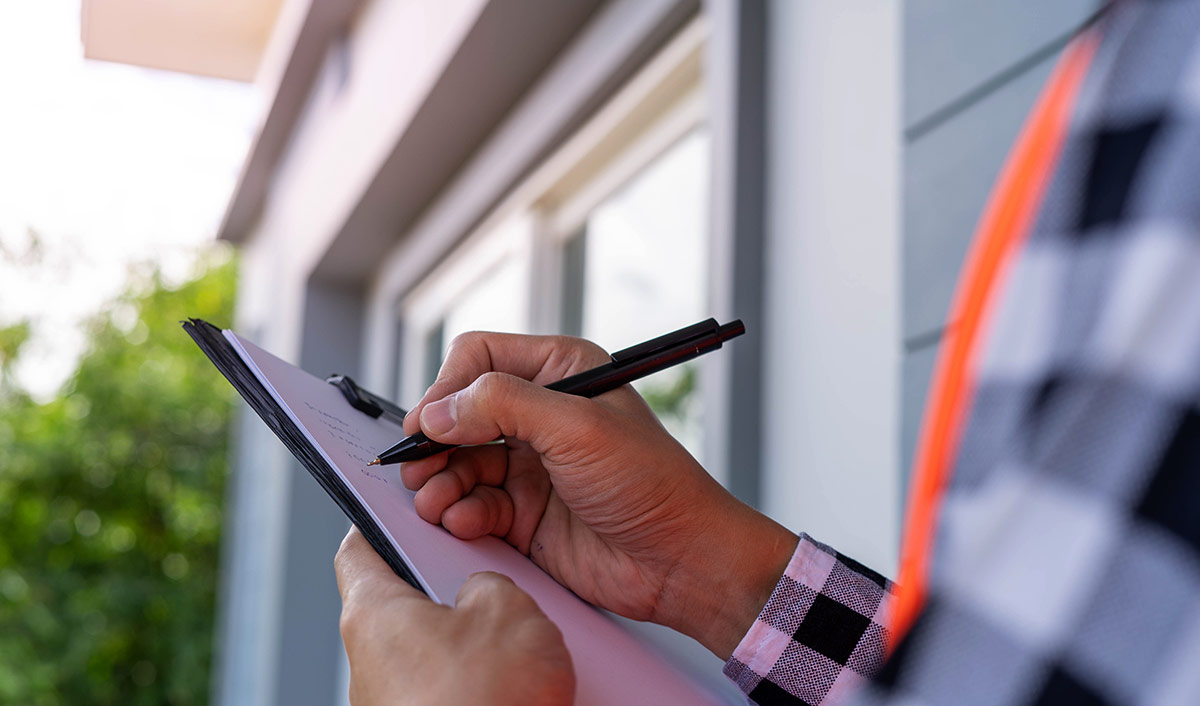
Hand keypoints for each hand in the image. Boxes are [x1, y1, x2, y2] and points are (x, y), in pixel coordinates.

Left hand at [335, 527, 573, 705]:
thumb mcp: (507, 608)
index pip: (358, 550)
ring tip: (521, 642)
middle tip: (491, 578)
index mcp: (373, 613)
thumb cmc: (483, 701)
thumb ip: (490, 584)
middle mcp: (369, 662)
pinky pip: (450, 691)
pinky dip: (481, 683)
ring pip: (432, 652)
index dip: (381, 523)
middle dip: (450, 590)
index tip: (399, 510)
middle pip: (403, 603)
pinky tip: (519, 686)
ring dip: (473, 643)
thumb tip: (484, 594)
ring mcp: (391, 704)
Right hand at [401, 332, 797, 658]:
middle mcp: (541, 414)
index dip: (448, 388)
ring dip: (439, 482)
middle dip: (434, 440)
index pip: (480, 358)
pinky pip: (472, 505)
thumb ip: (503, 406)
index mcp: (561, 372)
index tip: (428, 423)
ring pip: (458, 462)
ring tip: (435, 501)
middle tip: (417, 466)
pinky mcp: (523, 513)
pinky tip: (463, 522)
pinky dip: (458, 513)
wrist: (681, 561)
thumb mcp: (578, 428)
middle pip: (458, 413)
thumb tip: (437, 411)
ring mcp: (530, 466)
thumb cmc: (651, 482)